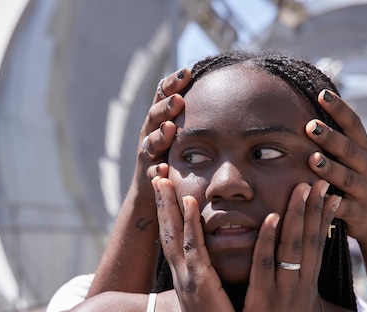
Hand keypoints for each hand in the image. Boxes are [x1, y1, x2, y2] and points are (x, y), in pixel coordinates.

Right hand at [136, 69, 190, 187]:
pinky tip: (163, 169)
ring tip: (170, 128)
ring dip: (160, 135)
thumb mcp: (181, 127)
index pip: (163, 95)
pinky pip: (151, 172)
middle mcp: (150, 131)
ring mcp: (148, 153)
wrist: (152, 185)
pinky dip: (156, 170)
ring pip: (151, 142)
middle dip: (166, 106)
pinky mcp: (147, 174)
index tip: (187, 72)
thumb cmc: (173, 150)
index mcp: (160, 117)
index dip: (173, 83)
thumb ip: (191, 108)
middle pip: (155, 115)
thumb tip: (219, 80)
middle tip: (178, 100)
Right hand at [152, 176, 241, 311]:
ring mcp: (188, 276)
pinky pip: (194, 247)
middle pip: (167, 230)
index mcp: (186, 276)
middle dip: (162, 202)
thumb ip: (207, 282)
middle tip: (156, 174)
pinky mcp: (200, 283)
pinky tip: (190, 203)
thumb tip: (212, 270)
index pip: (173, 238)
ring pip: (175, 233)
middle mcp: (182, 273)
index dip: (168, 213)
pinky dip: (190, 224)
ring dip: (169, 205)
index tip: (165, 190)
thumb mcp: (209, 300)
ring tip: (164, 178)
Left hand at [239, 181, 339, 311]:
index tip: (329, 192)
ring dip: (297, 215)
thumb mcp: (294, 307)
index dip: (323, 218)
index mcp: (306, 286)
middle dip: (315, 208)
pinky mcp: (262, 300)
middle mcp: (300, 285)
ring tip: (302, 187)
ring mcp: (283, 292)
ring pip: (292, 247)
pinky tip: (270, 217)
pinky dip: (268, 240)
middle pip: (310, 240)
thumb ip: (296, 284)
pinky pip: (266, 265)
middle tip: (320, 178)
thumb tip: (297, 264)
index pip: (318, 245)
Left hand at [306, 89, 366, 244]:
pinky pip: (342, 208)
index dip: (339, 109)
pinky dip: (330, 205)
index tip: (322, 93)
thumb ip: (337, 137)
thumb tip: (313, 103)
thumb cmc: (355, 179)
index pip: (353, 124)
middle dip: (330, 137)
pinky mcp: (358, 213)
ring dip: (330, 169)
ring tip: (313, 160)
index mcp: (364, 149)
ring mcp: (364, 190)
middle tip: (310, 126)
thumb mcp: (352, 157)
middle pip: (349, 149)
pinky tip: (316, 199)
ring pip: (346, 178)